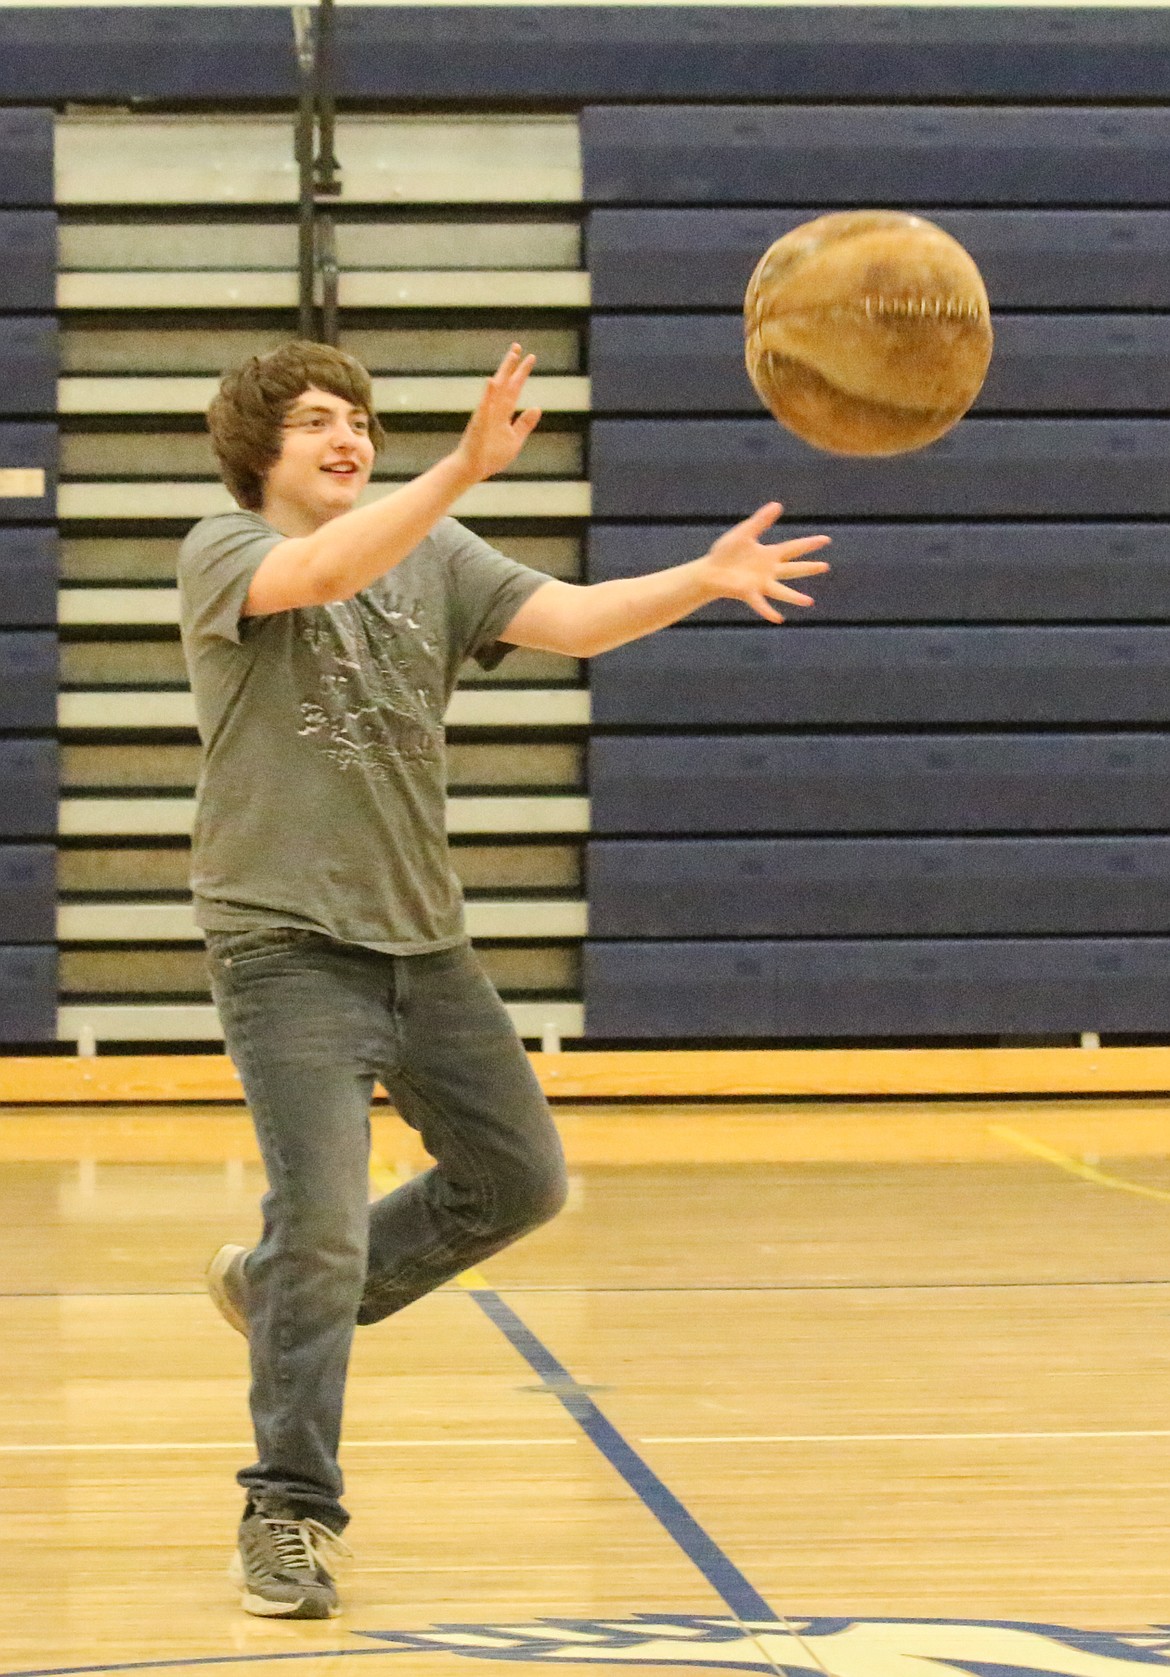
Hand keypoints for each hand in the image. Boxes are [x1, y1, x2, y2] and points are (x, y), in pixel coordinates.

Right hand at [451, 343, 541, 483]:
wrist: (472, 469)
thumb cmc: (491, 456)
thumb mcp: (515, 439)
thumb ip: (525, 423)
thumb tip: (537, 407)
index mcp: (503, 413)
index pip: (515, 388)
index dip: (522, 373)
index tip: (530, 357)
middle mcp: (495, 409)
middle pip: (506, 383)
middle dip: (513, 365)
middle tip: (518, 345)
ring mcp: (487, 414)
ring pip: (497, 389)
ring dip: (504, 372)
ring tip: (511, 355)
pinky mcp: (480, 423)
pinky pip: (485, 406)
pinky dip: (489, 394)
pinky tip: (492, 381)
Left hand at [699, 502, 830, 622]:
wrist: (710, 570)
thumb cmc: (726, 552)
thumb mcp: (744, 533)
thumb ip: (760, 521)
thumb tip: (778, 505)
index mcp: (769, 555)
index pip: (794, 548)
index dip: (810, 544)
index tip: (826, 539)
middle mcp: (769, 571)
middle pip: (793, 569)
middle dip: (809, 568)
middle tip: (825, 566)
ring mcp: (760, 583)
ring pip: (781, 591)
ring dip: (794, 597)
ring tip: (809, 602)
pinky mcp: (748, 592)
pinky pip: (760, 603)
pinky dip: (768, 611)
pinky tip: (778, 619)